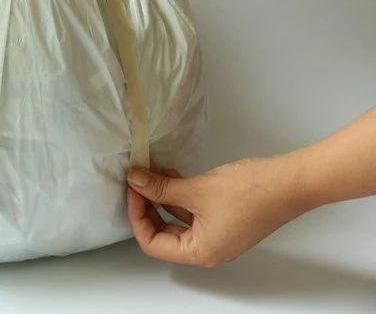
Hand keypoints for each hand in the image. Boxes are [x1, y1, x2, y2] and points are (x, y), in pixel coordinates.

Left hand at [126, 157, 313, 266]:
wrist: (291, 182)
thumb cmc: (253, 192)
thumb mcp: (197, 189)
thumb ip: (161, 188)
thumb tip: (136, 182)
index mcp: (200, 251)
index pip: (152, 243)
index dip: (137, 215)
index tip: (133, 190)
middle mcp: (208, 250)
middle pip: (163, 233)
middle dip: (148, 205)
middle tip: (139, 181)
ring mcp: (218, 236)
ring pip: (178, 221)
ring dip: (164, 197)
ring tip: (154, 172)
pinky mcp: (225, 221)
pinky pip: (194, 213)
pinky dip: (181, 196)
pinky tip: (175, 175)